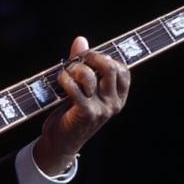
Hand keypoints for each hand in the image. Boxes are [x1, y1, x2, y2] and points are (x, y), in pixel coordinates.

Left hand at [33, 35, 130, 174]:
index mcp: (118, 97)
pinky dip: (66, 79)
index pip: (123, 69)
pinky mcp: (86, 113)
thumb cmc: (71, 115)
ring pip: (91, 76)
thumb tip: (81, 39)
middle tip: (78, 60)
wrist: (60, 144)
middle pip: (110, 68)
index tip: (90, 57)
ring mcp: (101, 109)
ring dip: (75, 69)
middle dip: (92, 57)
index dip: (106, 57)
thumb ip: (83, 65)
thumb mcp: (81, 90)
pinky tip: (60, 79)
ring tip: (66, 73)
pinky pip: (76, 88)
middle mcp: (113, 103)